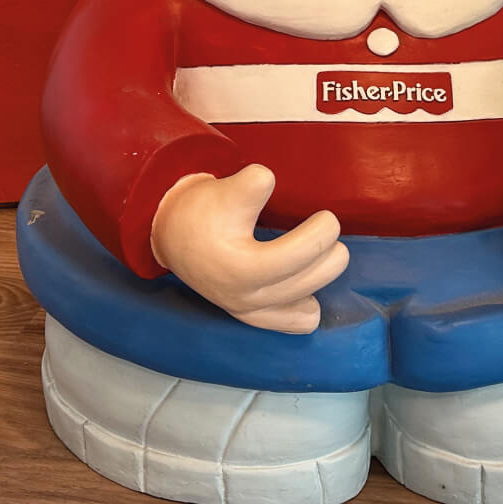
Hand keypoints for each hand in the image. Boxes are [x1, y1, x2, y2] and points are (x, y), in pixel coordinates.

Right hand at [150, 164, 348, 333]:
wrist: (174, 237)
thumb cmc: (200, 213)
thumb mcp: (223, 192)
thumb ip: (249, 185)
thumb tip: (269, 179)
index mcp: (241, 269)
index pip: (299, 255)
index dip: (322, 230)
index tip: (325, 215)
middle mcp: (247, 298)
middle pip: (311, 279)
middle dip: (329, 249)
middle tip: (326, 226)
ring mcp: (250, 312)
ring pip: (308, 306)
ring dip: (323, 274)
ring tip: (325, 251)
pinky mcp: (252, 317)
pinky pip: (294, 324)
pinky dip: (307, 307)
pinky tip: (307, 285)